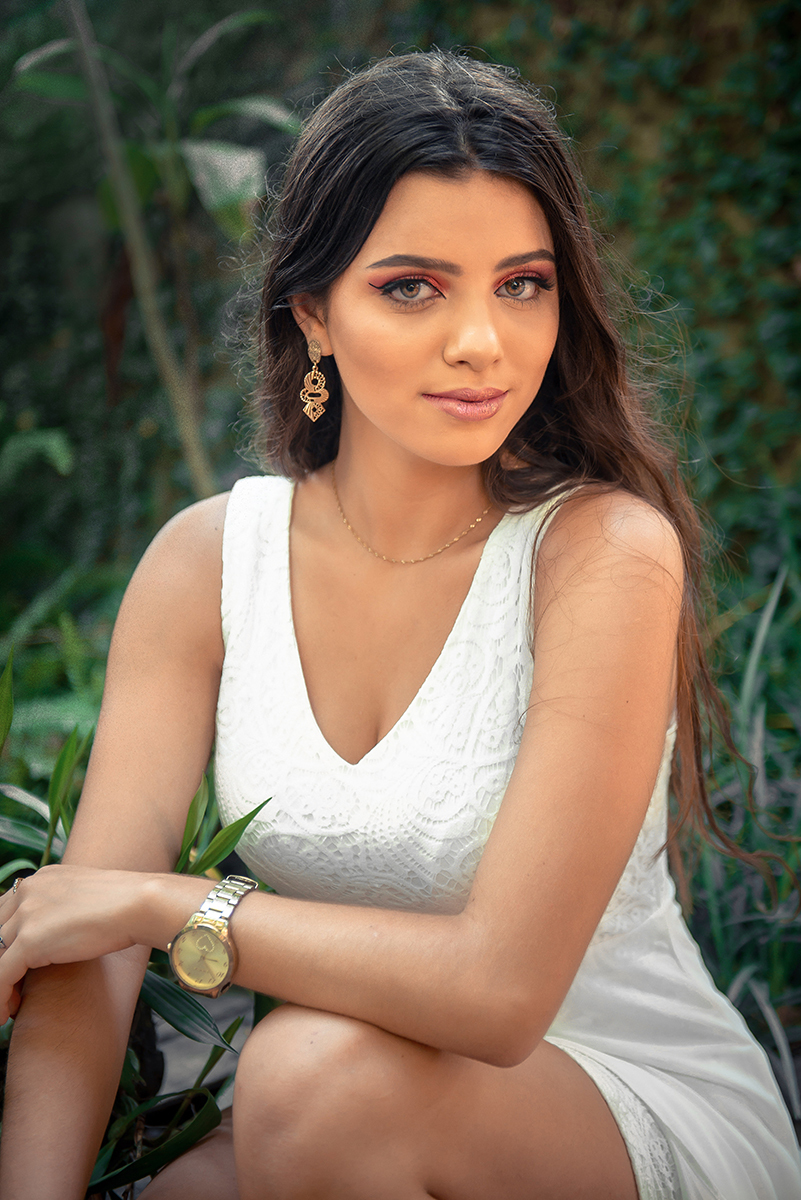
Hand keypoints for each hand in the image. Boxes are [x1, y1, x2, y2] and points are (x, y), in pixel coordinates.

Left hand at [0, 864, 154, 1023]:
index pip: (5, 913)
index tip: (12, 966)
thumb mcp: (88, 898)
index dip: (4, 943)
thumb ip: (66, 909)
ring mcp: (26, 914)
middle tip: (10, 990)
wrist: (141, 904)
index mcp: (41, 879)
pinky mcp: (30, 940)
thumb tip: (65, 931)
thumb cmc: (128, 905)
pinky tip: (5, 1016)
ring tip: (7, 1007)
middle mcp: (28, 891)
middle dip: (0, 963)